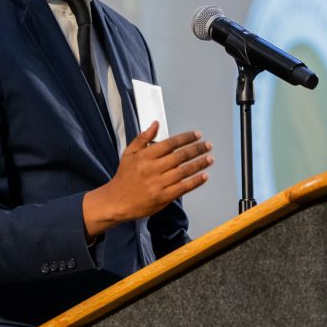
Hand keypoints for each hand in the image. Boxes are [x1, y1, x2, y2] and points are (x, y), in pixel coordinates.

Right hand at [82, 122, 212, 237]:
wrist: (116, 201)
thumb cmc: (124, 177)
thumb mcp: (129, 153)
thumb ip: (143, 138)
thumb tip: (155, 125)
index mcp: (145, 156)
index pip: (170, 143)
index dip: (186, 138)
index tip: (197, 135)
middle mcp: (153, 169)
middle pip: (180, 156)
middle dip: (197, 149)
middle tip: (207, 145)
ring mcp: (159, 184)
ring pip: (184, 171)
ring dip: (199, 164)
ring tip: (210, 158)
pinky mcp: (163, 197)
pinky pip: (183, 188)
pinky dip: (195, 182)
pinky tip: (204, 176)